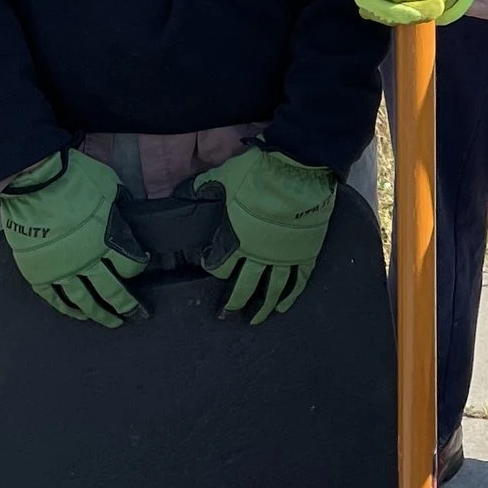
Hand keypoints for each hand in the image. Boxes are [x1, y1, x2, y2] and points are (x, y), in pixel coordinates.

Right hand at [0, 150, 144, 328]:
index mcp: (107, 239)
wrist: (32, 182)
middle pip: (112, 291)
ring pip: (84, 301)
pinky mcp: (38, 273)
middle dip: (127, 306)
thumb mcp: (108, 186)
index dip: (138, 267)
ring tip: (110, 322)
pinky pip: (54, 298)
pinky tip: (76, 315)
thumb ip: (118, 202)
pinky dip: (65, 309)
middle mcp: (86, 260)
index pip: (130, 264)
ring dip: (99, 313)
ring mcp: (61, 270)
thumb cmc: (73, 179)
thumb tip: (125, 208)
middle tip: (136, 316)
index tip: (140, 266)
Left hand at [190, 146, 339, 323]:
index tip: (210, 270)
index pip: (220, 266)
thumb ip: (203, 189)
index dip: (213, 270)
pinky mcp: (305, 251)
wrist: (299, 168)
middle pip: (244, 287)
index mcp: (236, 240)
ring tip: (256, 319)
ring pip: (271, 290)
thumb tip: (182, 195)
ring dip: (262, 307)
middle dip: (233, 304)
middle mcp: (259, 255)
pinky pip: (298, 280)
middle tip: (226, 316)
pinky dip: (291, 294)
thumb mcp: (224, 177)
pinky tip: (284, 305)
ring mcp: (284, 256)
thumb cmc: (260, 173)